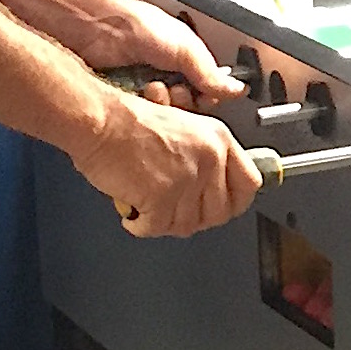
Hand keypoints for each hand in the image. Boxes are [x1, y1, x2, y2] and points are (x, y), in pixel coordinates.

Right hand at [74, 92, 262, 237]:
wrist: (101, 121)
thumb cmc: (129, 121)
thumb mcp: (184, 127)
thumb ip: (204, 156)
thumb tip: (213, 188)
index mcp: (217, 139)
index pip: (249, 184)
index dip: (236, 202)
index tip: (224, 208)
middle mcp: (208, 160)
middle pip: (219, 212)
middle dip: (196, 218)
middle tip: (177, 213)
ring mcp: (187, 180)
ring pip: (188, 224)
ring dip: (166, 222)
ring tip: (151, 209)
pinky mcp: (162, 197)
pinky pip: (158, 228)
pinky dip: (142, 225)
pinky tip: (134, 213)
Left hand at [84, 0, 245, 101]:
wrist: (97, 27)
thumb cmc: (138, 24)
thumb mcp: (186, 47)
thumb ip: (210, 72)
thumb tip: (236, 89)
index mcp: (183, 62)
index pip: (205, 93)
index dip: (205, 100)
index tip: (202, 100)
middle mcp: (164, 76)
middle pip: (184, 109)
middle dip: (181, 104)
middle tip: (174, 91)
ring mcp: (143, 89)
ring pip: (162, 116)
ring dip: (160, 106)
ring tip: (152, 89)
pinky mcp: (123, 99)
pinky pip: (139, 116)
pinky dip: (140, 111)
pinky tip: (138, 98)